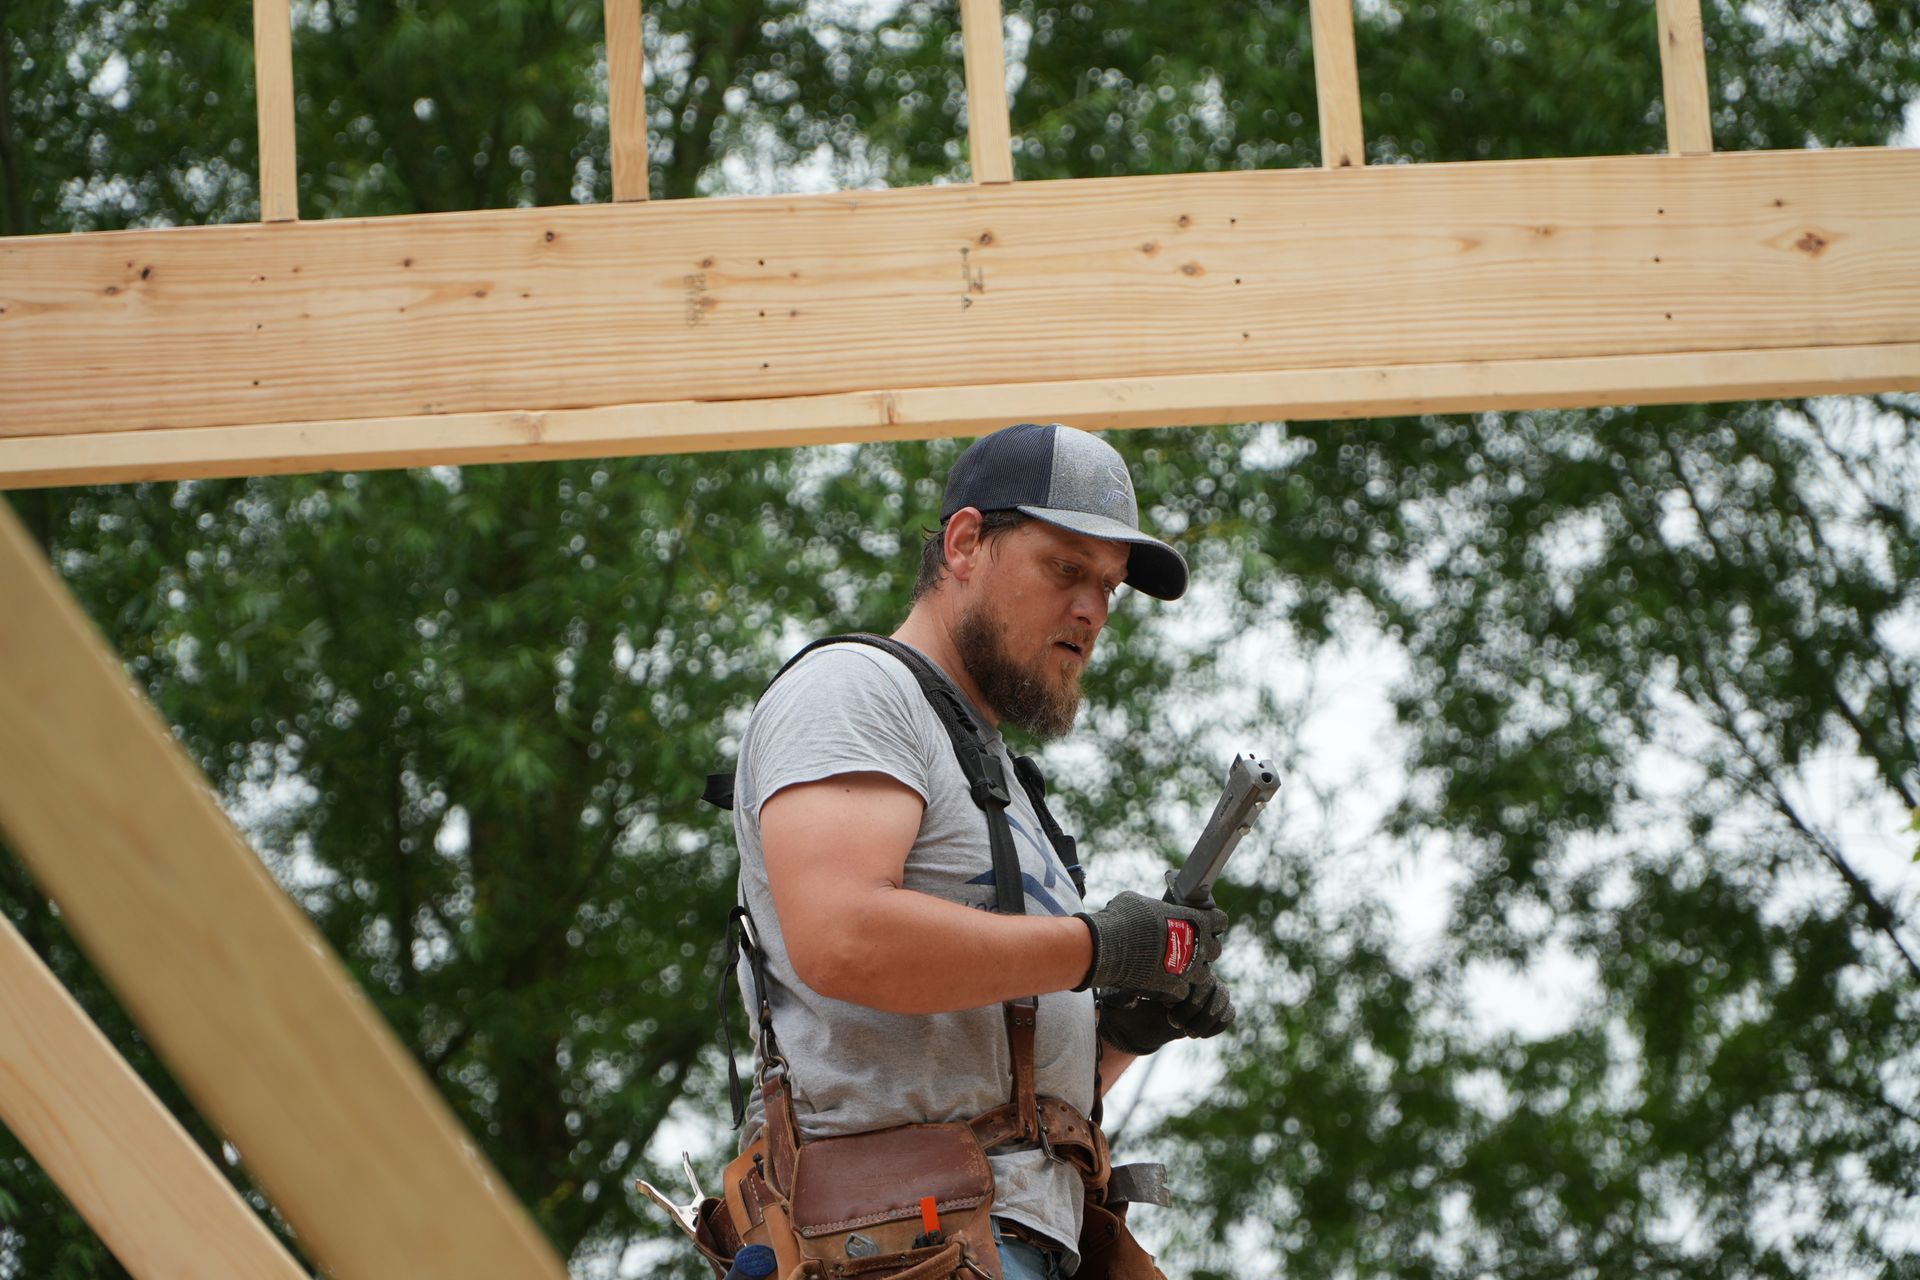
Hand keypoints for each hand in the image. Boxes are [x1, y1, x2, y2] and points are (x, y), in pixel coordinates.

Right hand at [1075, 891, 1227, 999]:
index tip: (1199, 922)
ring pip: (1203, 974)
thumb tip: (1148, 910)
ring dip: (1191, 970)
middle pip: (1215, 949)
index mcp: (1196, 920)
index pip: (1220, 920)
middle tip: (1185, 945)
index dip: (1210, 921)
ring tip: (1174, 966)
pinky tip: (1160, 981)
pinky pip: (1183, 992)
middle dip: (1203, 948)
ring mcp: (1189, 970)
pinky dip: (1173, 988)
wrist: (1109, 948)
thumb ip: (1156, 908)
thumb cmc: (1123, 918)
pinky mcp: (1174, 989)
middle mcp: (1198, 946)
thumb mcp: (1140, 902)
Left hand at [1098, 978, 1235, 1055]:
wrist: (1134, 1020)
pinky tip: (1198, 1034)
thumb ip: (1122, 997)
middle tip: (1173, 1023)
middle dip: (1195, 1008)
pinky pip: (1229, 1013)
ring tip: (1188, 1032)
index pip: (1194, 972)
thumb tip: (1133, 1001)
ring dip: (1207, 1019)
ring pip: (1223, 998)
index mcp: (1174, 964)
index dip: (1185, 994)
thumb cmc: (1125, 1002)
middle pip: (1212, 985)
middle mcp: (1194, 974)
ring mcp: (1207, 990)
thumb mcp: (1116, 997)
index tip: (1166, 1008)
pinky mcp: (1213, 1008)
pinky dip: (1217, 1024)